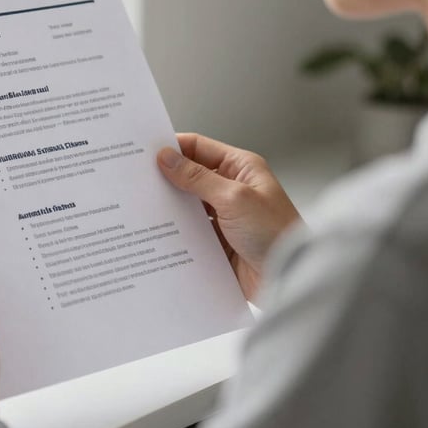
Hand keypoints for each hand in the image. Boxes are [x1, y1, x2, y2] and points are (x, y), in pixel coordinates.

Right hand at [157, 133, 300, 301]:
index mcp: (241, 168)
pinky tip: (158, 232)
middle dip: (166, 178)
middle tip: (136, 179)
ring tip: (142, 205)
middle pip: (190, 175)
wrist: (291, 280)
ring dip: (170, 206)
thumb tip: (167, 157)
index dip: (173, 148)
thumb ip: (197, 178)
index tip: (145, 152)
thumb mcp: (234, 198)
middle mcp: (232, 188)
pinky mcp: (219, 241)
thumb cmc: (276, 233)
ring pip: (188, 204)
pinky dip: (176, 230)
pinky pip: (191, 230)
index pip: (199, 148)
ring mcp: (225, 215)